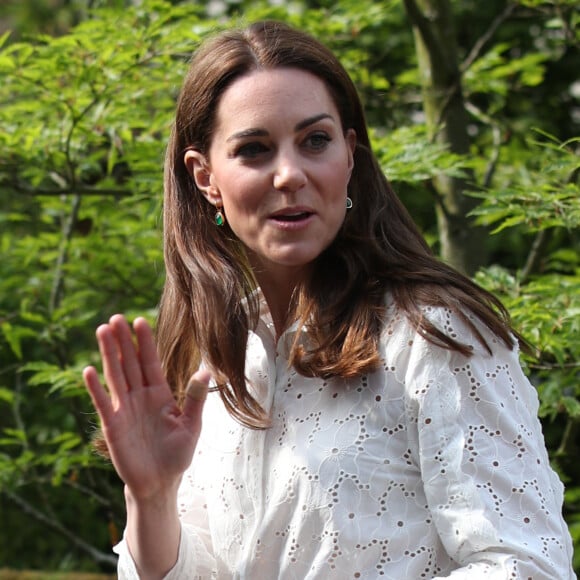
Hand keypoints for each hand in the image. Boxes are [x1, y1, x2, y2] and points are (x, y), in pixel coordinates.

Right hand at [83, 314, 208, 500]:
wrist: (160, 483)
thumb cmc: (178, 454)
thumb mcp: (192, 425)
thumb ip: (196, 398)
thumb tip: (206, 370)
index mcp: (160, 394)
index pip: (151, 362)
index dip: (145, 342)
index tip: (140, 320)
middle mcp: (140, 396)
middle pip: (130, 363)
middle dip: (124, 341)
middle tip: (116, 317)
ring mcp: (125, 409)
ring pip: (115, 376)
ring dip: (108, 355)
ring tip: (102, 331)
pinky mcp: (113, 425)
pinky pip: (104, 403)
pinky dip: (96, 388)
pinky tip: (89, 370)